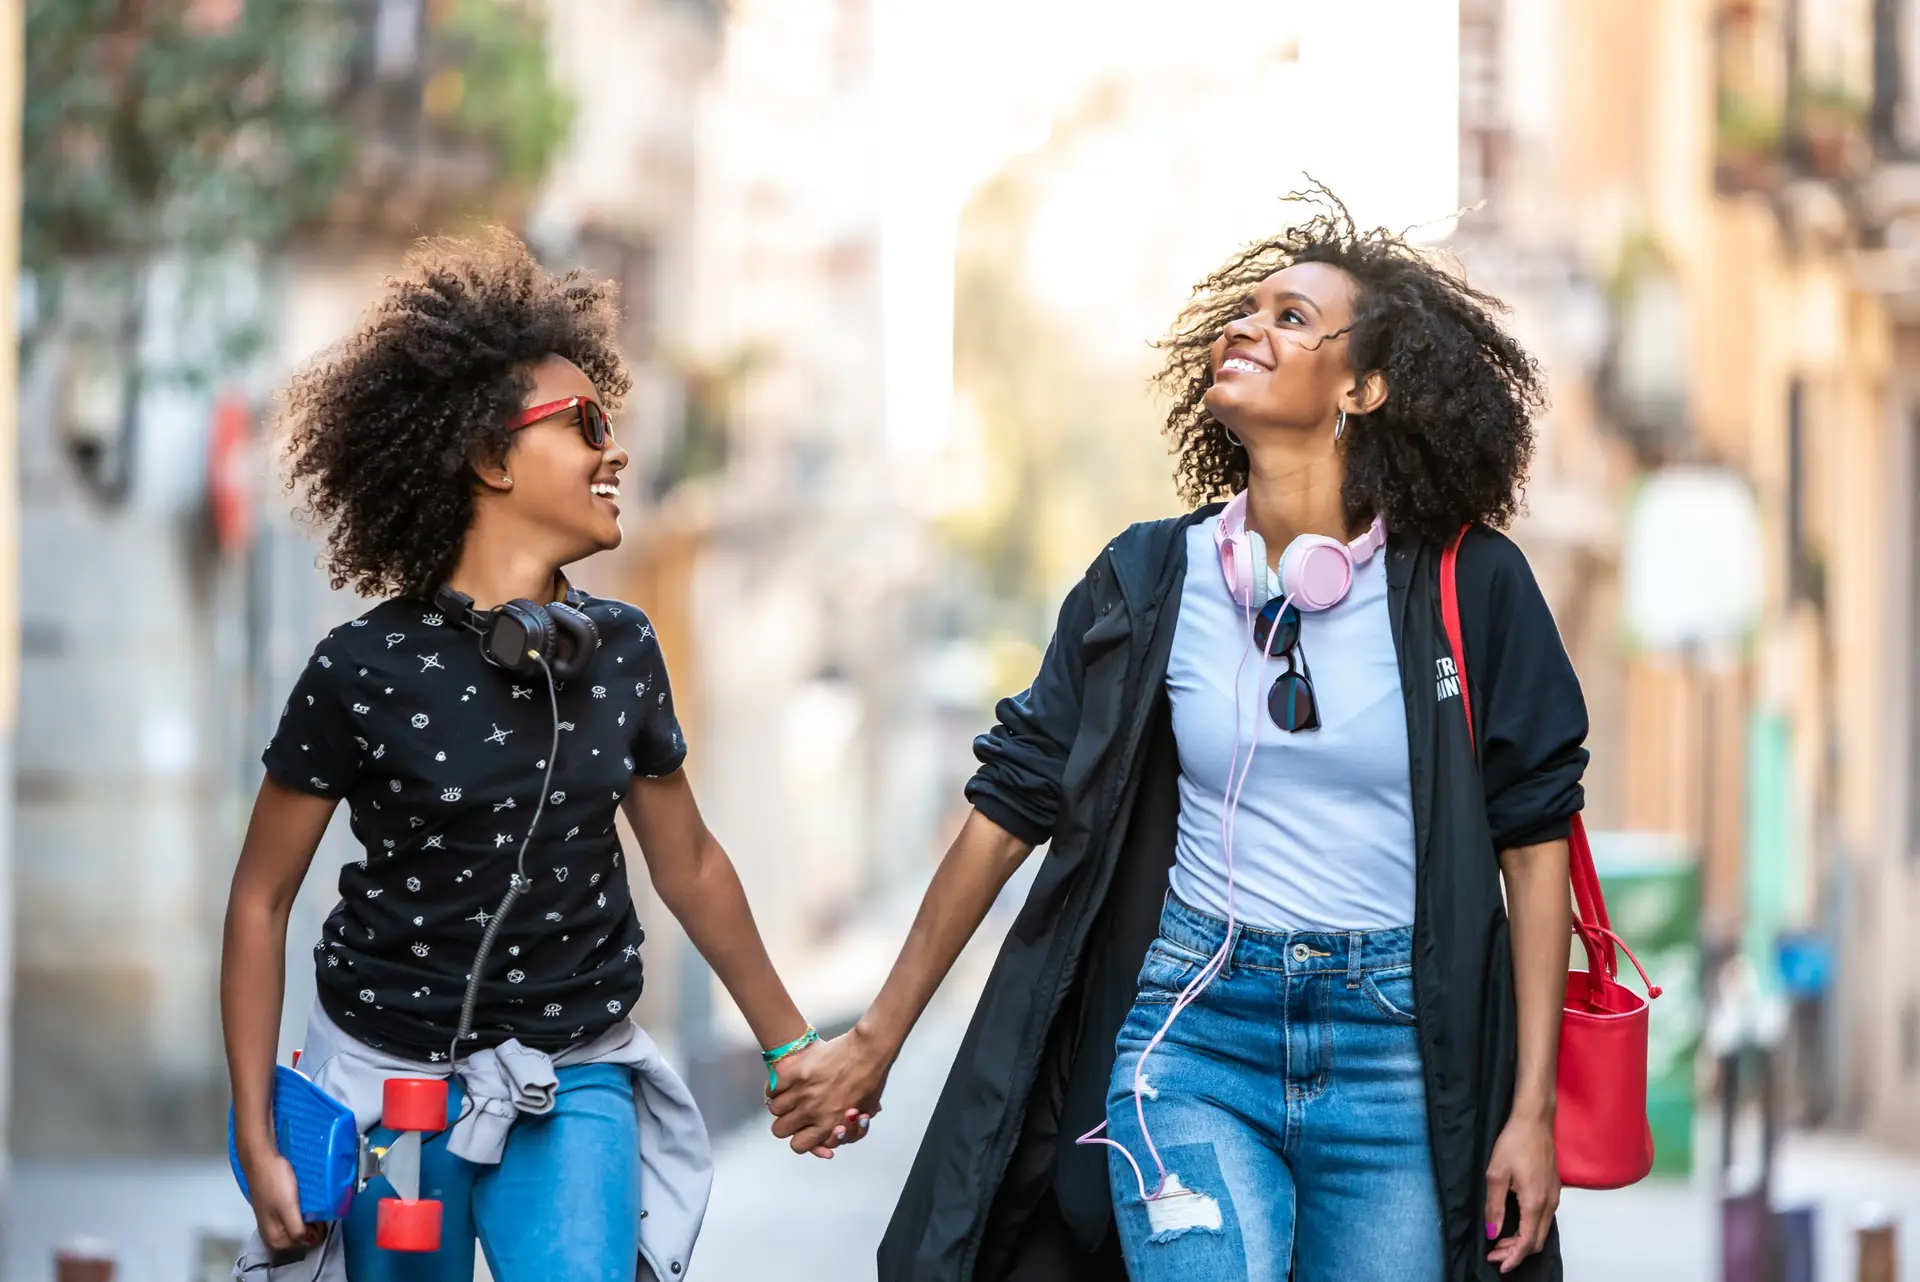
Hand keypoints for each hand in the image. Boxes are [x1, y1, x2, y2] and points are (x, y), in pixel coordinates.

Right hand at [240, 1145, 317, 1255]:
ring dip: (308, 1217)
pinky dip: (302, 1209)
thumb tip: (311, 1241)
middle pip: (299, 1236)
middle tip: (321, 1209)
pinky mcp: (276, 1206)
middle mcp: (271, 1232)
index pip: (302, 1244)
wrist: (262, 1159)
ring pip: (297, 1224)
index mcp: (274, 1237)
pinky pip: (293, 1213)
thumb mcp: (288, 1209)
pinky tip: (308, 1199)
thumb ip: (298, 1229)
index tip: (322, 1217)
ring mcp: (273, 1219)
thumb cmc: (275, 1183)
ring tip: (317, 1203)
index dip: (316, 1233)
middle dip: (312, 1226)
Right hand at [767, 1026, 890, 1155]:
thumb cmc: (871, 1080)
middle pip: (780, 1130)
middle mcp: (811, 1112)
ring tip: (791, 1096)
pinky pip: (774, 1087)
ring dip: (782, 1104)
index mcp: (828, 1125)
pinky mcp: (796, 1072)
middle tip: (795, 1114)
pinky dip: (777, 1086)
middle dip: (787, 1124)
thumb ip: (849, 1129)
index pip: (798, 1145)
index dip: (800, 1139)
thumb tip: (834, 1136)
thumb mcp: (864, 1113)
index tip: (804, 1130)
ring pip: (774, 1108)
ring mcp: (801, 1092)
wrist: (867, 1052)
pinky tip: (787, 1083)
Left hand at [1484, 1114, 1558, 1272]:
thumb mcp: (1496, 1174)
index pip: (1527, 1242)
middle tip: (1495, 1254)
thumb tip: (1493, 1232)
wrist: (1534, 1121)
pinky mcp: (1553, 1189)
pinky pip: (1544, 1219)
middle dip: (1516, 1252)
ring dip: (1523, 1241)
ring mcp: (1554, 1197)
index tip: (1498, 1264)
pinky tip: (1514, 1224)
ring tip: (1501, 1242)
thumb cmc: (1514, 1142)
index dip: (1513, 1257)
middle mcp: (1549, 1204)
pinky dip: (1530, 1228)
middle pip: (1537, 1241)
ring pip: (1542, 1231)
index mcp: (1535, 1203)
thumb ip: (1494, 1207)